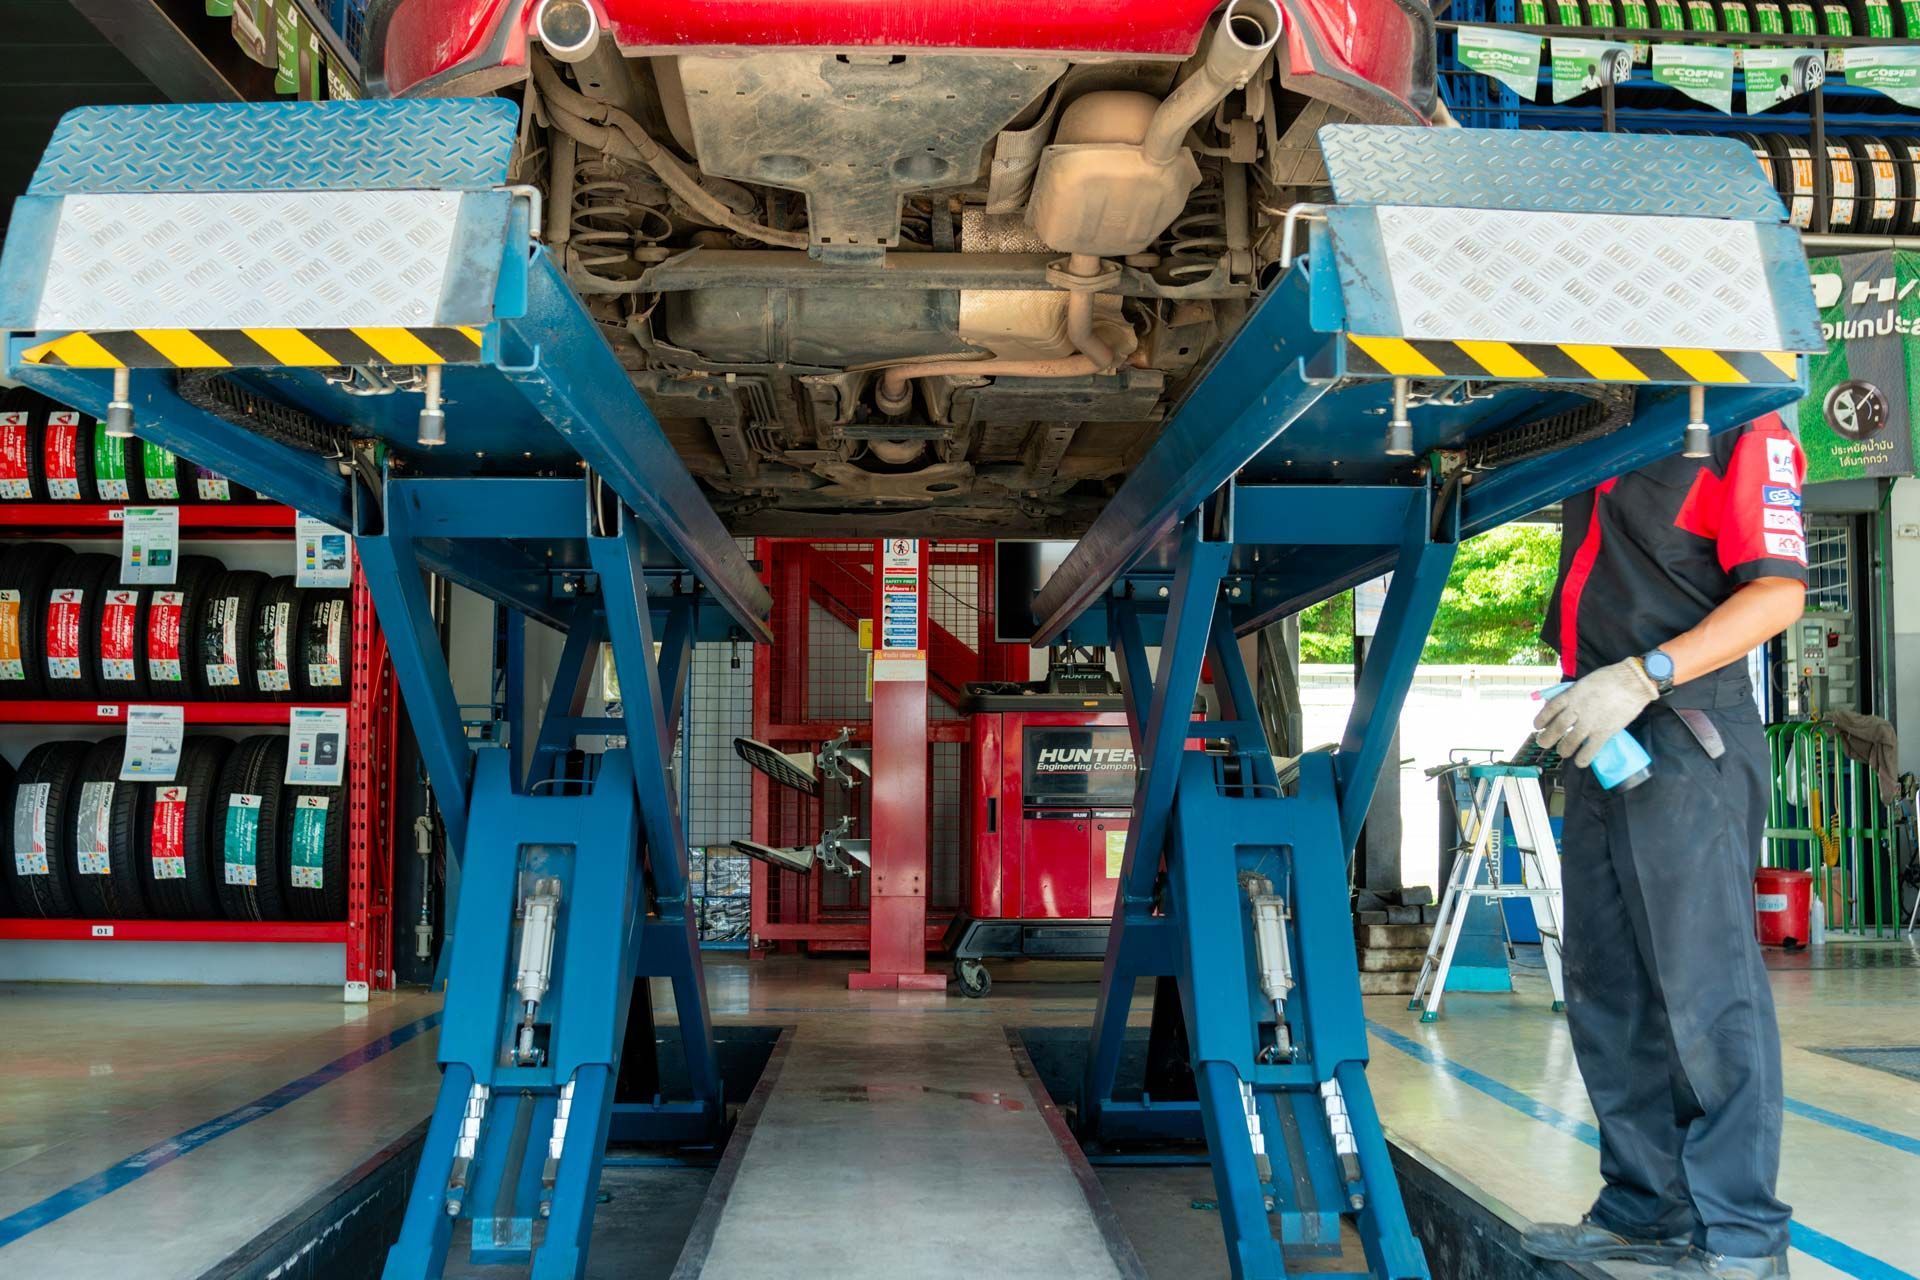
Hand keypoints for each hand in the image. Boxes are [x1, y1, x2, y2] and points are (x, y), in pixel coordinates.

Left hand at [1534, 659, 1658, 768]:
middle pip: (1556, 728)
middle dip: (1546, 738)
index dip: (1541, 719)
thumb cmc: (1610, 678)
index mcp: (1571, 695)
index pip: (1549, 710)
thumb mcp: (1585, 682)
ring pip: (1570, 742)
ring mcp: (1590, 723)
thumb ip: (1573, 694)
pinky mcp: (1604, 732)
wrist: (1633, 682)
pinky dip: (1583, 758)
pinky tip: (1580, 762)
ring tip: (1562, 752)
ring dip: (1563, 750)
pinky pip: (1590, 750)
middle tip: (1543, 743)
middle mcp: (1577, 710)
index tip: (1537, 726)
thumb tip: (1561, 705)